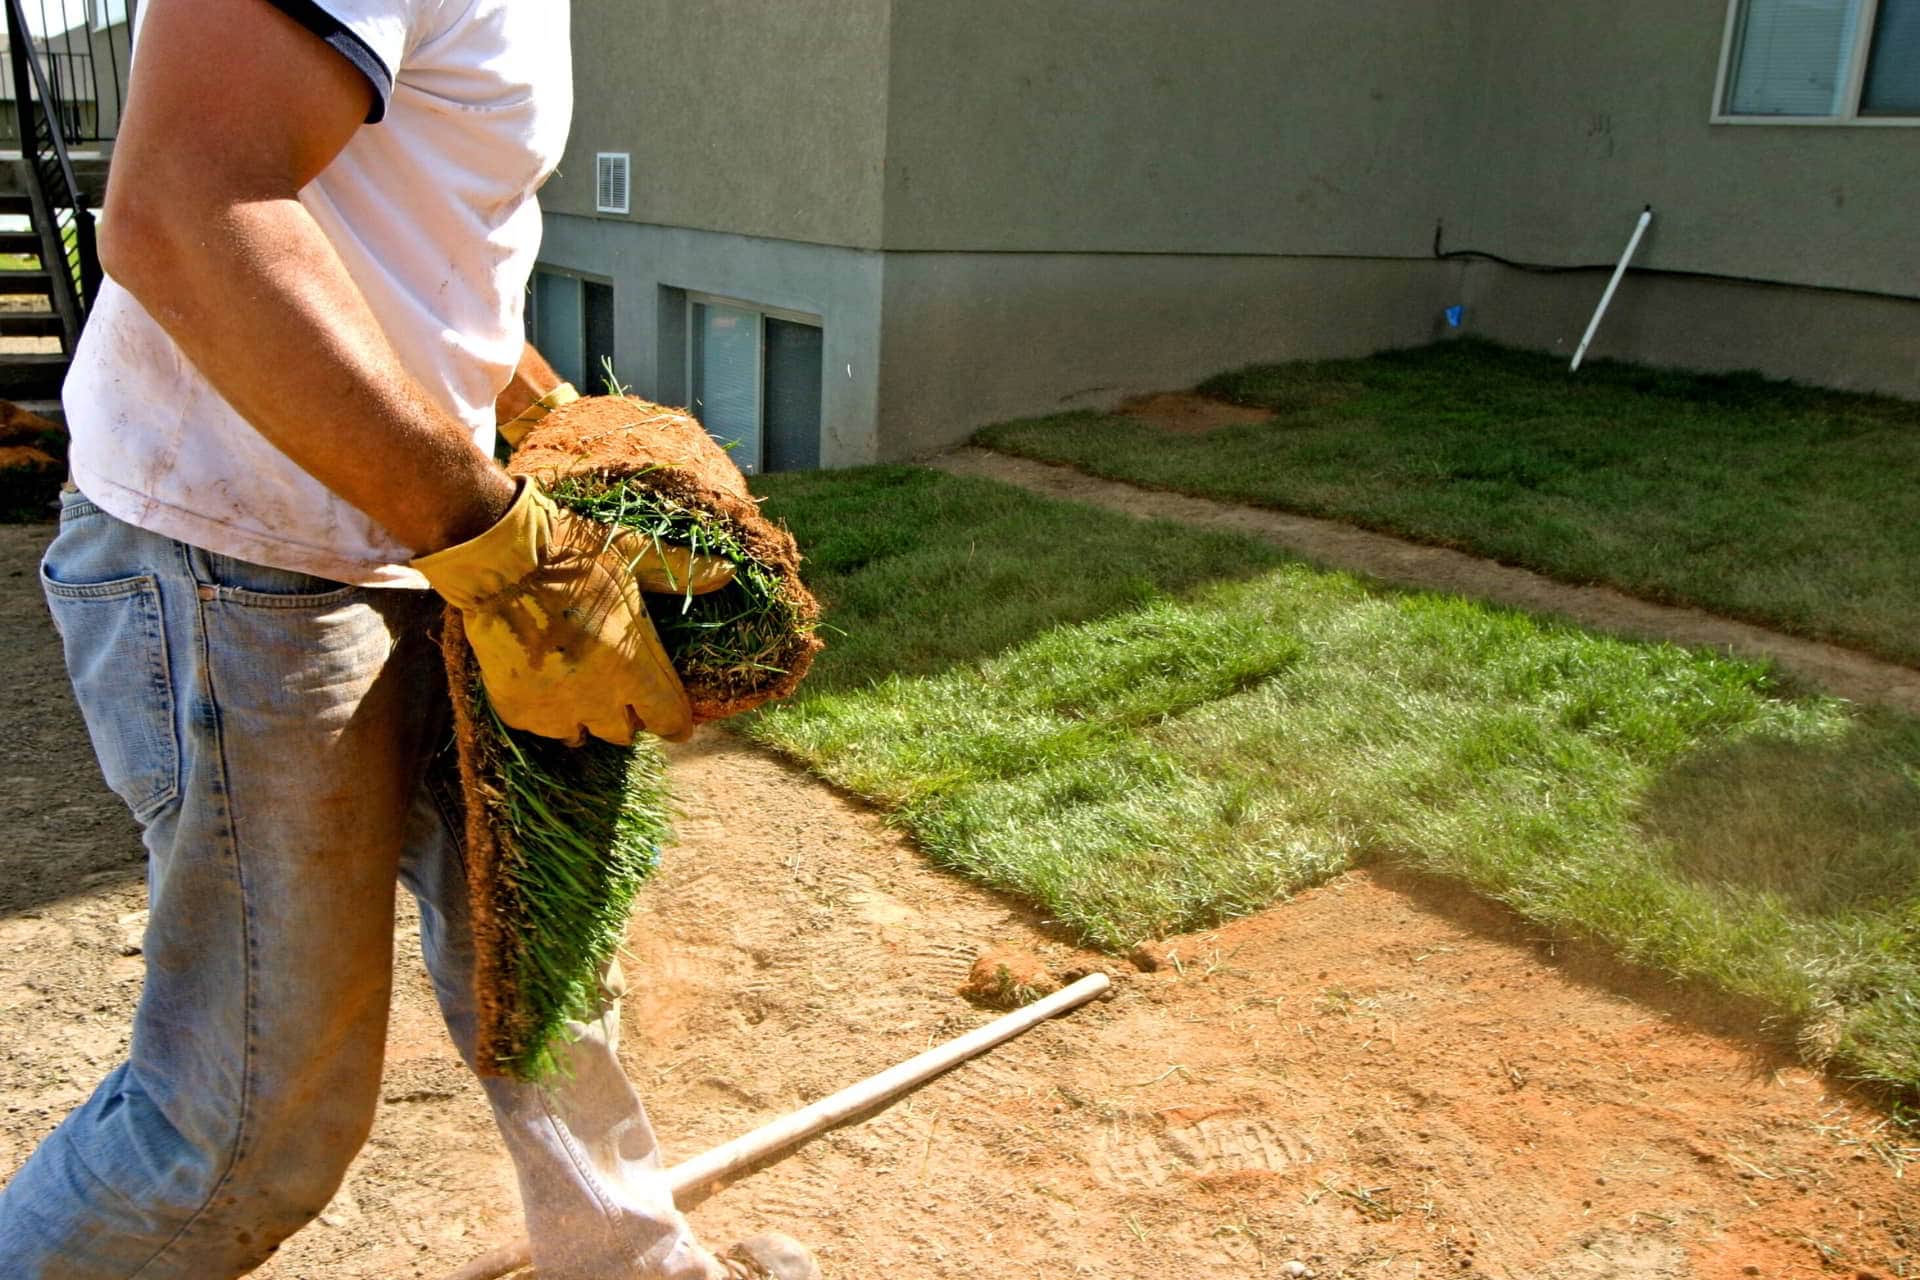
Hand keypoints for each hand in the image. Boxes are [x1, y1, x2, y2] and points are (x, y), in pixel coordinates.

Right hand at [414, 478, 732, 743]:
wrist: (497, 558)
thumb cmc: (572, 552)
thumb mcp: (632, 554)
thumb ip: (679, 571)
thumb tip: (729, 572)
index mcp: (632, 664)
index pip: (669, 721)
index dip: (674, 720)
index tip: (671, 714)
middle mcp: (596, 695)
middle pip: (625, 732)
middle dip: (628, 713)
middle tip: (619, 683)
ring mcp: (554, 705)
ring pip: (582, 734)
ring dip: (587, 716)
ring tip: (580, 683)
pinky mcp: (517, 708)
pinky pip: (544, 727)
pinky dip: (548, 712)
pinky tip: (546, 681)